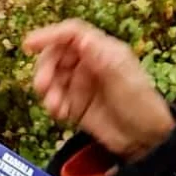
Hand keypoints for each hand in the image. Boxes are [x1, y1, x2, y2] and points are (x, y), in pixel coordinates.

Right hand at [22, 20, 175, 161]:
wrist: (146, 141)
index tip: (29, 44)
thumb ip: (103, 59)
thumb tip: (83, 39)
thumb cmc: (143, 106)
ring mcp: (80, 84)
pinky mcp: (75, 105)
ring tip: (55, 106)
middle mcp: (89, 64)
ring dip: (47, 90)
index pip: (71, 35)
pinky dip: (52, 105)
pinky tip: (61, 114)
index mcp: (102, 51)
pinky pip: (54, 99)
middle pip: (56, 55)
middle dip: (45, 69)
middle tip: (42, 86)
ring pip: (51, 78)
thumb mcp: (125, 80)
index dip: (49, 35)